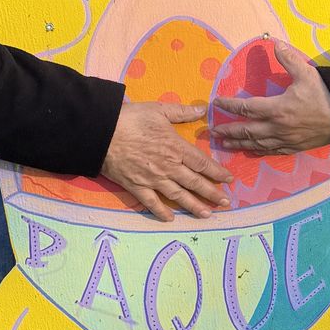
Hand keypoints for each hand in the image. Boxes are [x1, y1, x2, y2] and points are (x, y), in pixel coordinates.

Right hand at [100, 100, 231, 221]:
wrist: (101, 132)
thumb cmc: (131, 118)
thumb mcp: (159, 110)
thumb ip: (182, 112)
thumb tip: (202, 110)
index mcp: (176, 147)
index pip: (202, 163)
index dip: (217, 172)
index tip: (229, 180)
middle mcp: (168, 166)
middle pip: (194, 183)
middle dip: (212, 194)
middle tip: (225, 203)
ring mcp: (152, 179)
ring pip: (178, 196)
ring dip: (194, 206)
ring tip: (207, 214)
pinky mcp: (136, 187)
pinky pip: (151, 203)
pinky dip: (161, 212)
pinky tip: (170, 219)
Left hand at [211, 41, 329, 156]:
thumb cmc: (325, 94)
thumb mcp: (307, 73)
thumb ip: (288, 59)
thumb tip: (274, 43)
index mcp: (277, 108)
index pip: (246, 108)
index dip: (229, 106)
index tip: (217, 104)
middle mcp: (277, 127)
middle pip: (246, 130)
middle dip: (228, 130)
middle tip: (213, 130)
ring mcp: (285, 140)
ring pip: (256, 144)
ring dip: (238, 144)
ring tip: (225, 144)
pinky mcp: (293, 147)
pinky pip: (271, 151)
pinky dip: (258, 151)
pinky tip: (251, 150)